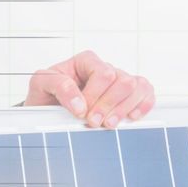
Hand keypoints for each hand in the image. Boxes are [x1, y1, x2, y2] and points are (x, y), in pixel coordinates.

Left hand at [23, 50, 154, 128]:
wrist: (48, 110)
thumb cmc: (46, 94)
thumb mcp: (40, 84)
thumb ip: (57, 86)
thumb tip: (80, 104)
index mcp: (85, 61)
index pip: (103, 73)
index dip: (95, 95)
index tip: (81, 112)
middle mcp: (104, 69)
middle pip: (123, 81)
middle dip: (108, 105)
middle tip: (93, 122)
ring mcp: (118, 81)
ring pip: (138, 87)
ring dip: (124, 109)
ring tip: (108, 124)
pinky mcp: (128, 95)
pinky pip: (147, 93)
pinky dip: (143, 105)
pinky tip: (130, 118)